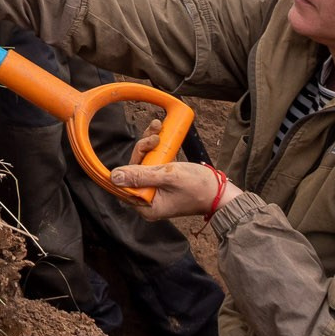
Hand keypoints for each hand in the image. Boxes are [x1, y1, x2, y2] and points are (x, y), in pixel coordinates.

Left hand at [110, 119, 238, 220]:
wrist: (220, 191)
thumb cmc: (199, 187)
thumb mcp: (169, 177)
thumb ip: (141, 176)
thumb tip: (114, 177)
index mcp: (146, 206)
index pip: (125, 184)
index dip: (129, 165)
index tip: (140, 148)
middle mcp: (147, 200)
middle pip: (133, 170)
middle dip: (143, 150)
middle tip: (155, 138)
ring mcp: (154, 190)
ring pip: (142, 162)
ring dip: (149, 144)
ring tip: (159, 129)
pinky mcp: (160, 181)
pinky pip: (151, 162)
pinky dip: (155, 149)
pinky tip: (159, 134)